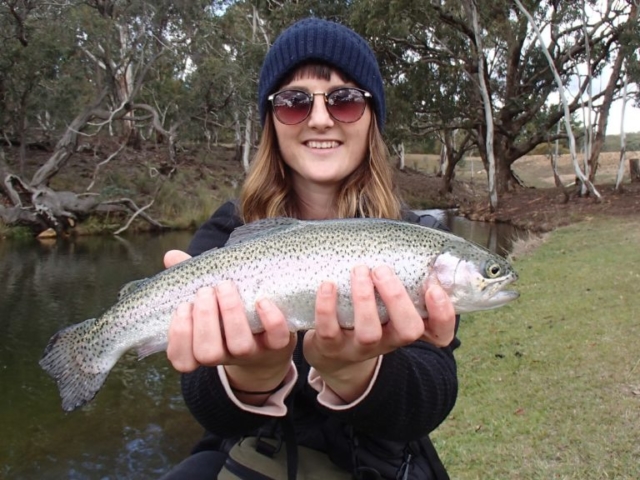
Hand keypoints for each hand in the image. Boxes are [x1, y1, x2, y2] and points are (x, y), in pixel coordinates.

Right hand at [163, 250, 296, 398]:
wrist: (268, 345)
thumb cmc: (228, 318)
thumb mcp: (208, 301)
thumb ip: (189, 280)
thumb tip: (172, 255)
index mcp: (202, 349)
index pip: (182, 360)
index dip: (179, 336)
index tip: (182, 307)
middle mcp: (225, 356)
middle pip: (207, 353)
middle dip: (204, 319)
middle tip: (206, 291)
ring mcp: (252, 352)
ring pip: (239, 346)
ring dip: (230, 314)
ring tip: (226, 287)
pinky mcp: (278, 346)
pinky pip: (276, 339)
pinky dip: (270, 319)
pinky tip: (261, 300)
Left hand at [303, 265, 455, 401]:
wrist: (333, 355)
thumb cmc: (366, 318)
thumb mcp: (386, 307)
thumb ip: (399, 285)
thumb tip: (413, 248)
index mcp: (405, 328)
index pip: (439, 333)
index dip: (443, 314)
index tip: (434, 288)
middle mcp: (388, 341)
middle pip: (407, 331)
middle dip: (397, 298)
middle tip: (381, 270)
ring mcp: (359, 348)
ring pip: (369, 332)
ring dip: (364, 298)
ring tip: (359, 270)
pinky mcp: (331, 347)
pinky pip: (329, 331)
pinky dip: (327, 306)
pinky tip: (328, 285)